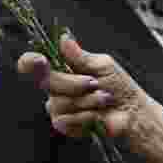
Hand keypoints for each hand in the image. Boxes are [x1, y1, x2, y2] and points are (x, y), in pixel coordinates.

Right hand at [17, 36, 147, 140]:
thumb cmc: (119, 86)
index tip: (40, 61)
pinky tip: (97, 115)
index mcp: (63, 68)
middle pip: (46, 82)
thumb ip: (80, 56)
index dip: (30, 62)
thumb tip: (64, 38)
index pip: (34, 64)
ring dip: (86, 101)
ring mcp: (58, 106)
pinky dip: (86, 115)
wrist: (132, 112)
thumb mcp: (102, 65)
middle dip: (73, 83)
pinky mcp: (64, 124)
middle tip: (95, 83)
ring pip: (57, 102)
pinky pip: (64, 119)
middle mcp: (56, 86)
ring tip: (103, 99)